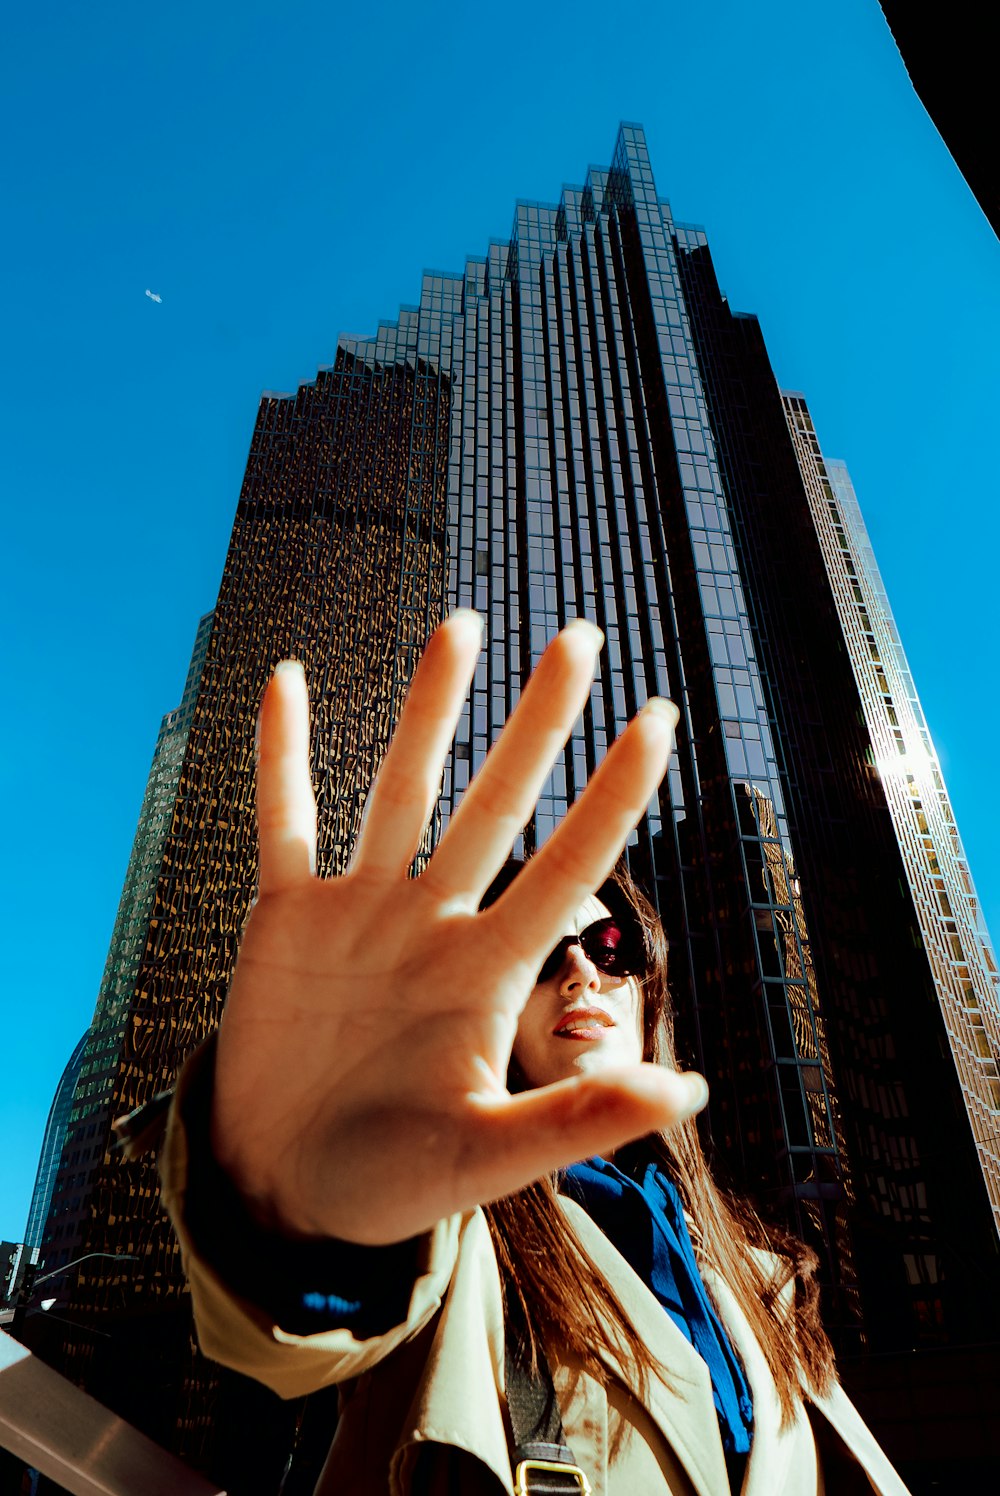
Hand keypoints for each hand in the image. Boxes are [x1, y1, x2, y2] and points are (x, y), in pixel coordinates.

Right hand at [211, 613, 706, 1244]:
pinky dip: (284, 756)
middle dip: (539, 721)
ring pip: (400, 788)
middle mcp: (433, 924)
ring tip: (463, 625)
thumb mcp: (484, 1159)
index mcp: (488, 973)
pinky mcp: (285, 917)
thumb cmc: (391, 1184)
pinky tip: (288, 682)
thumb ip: (575, 1118)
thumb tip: (689, 1089)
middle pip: (496, 801)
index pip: (566, 864)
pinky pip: (286, 821)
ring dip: (429, 708)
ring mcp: (360, 912)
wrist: (287, 1190)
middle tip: (583, 635)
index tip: (660, 721)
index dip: (613, 795)